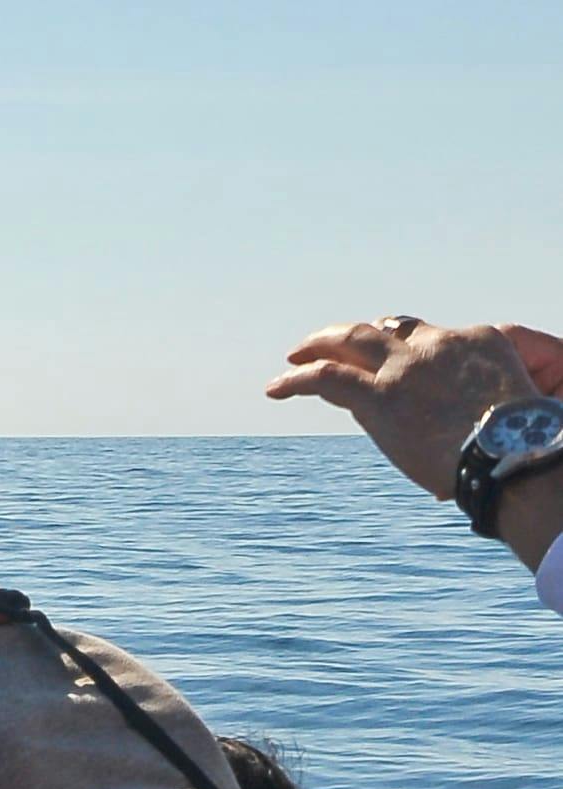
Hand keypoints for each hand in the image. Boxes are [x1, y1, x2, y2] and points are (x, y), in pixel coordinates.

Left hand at [266, 316, 555, 499]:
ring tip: (293, 358)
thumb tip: (442, 451)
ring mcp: (407, 367)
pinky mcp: (381, 395)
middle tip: (326, 345)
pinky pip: (328, 378)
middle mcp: (438, 345)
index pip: (423, 339)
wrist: (512, 449)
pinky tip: (275, 389)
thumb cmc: (518, 442)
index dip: (399, 351)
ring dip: (319, 345)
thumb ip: (472, 409)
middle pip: (387, 330)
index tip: (386, 366)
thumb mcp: (505, 407)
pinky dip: (297, 380)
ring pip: (352, 341)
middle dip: (354, 335)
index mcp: (475, 341)